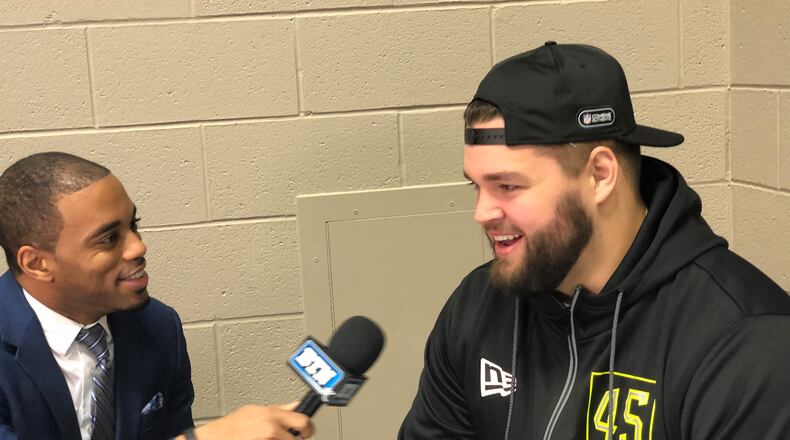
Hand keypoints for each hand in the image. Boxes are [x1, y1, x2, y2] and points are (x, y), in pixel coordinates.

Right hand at [179, 402, 313, 439]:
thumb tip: (296, 405)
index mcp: (271, 414)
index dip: (307, 428)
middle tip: (297, 439)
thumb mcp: (255, 411)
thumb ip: (278, 410)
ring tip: (272, 439)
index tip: (307, 432)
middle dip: (300, 438)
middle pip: (300, 435)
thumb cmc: (230, 427)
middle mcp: (271, 427)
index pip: (302, 420)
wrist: (212, 439)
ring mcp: (268, 439)